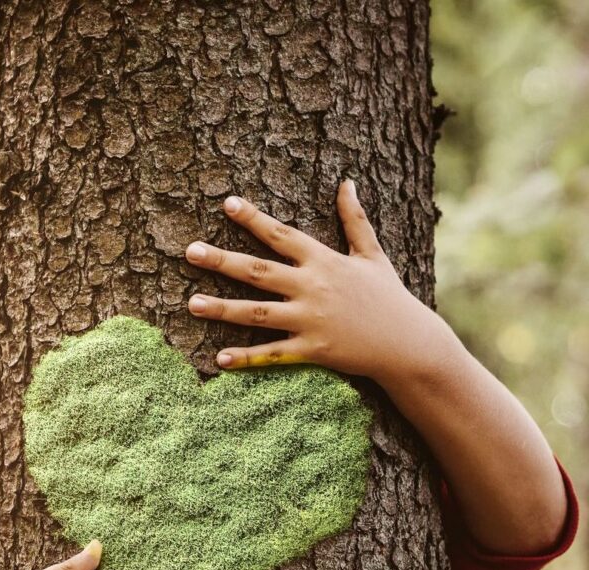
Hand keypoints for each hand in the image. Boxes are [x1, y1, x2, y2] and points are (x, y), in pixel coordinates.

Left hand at [185, 180, 452, 383]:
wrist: (409, 343)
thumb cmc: (389, 297)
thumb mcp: (373, 254)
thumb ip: (355, 219)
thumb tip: (347, 182)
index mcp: (324, 261)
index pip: (282, 235)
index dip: (254, 219)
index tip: (227, 204)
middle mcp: (313, 287)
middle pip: (259, 271)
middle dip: (222, 260)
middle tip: (190, 252)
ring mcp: (311, 320)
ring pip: (258, 313)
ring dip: (223, 309)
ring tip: (191, 304)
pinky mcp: (313, 350)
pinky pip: (274, 354)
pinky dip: (247, 358)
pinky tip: (220, 359)